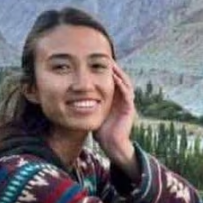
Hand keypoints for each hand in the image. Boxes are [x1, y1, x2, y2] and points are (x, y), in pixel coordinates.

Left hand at [94, 61, 138, 180]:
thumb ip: (88, 104)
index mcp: (115, 99)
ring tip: (112, 64)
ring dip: (119, 74)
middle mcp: (123, 99)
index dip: (108, 71)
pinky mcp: (129, 109)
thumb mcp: (93, 113)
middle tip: (107, 57)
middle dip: (115, 68)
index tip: (98, 61)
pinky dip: (122, 86)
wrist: (111, 145)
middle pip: (121, 78)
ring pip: (126, 83)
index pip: (113, 80)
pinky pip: (127, 94)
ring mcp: (127, 104)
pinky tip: (116, 79)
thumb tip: (73, 98)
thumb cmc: (101, 132)